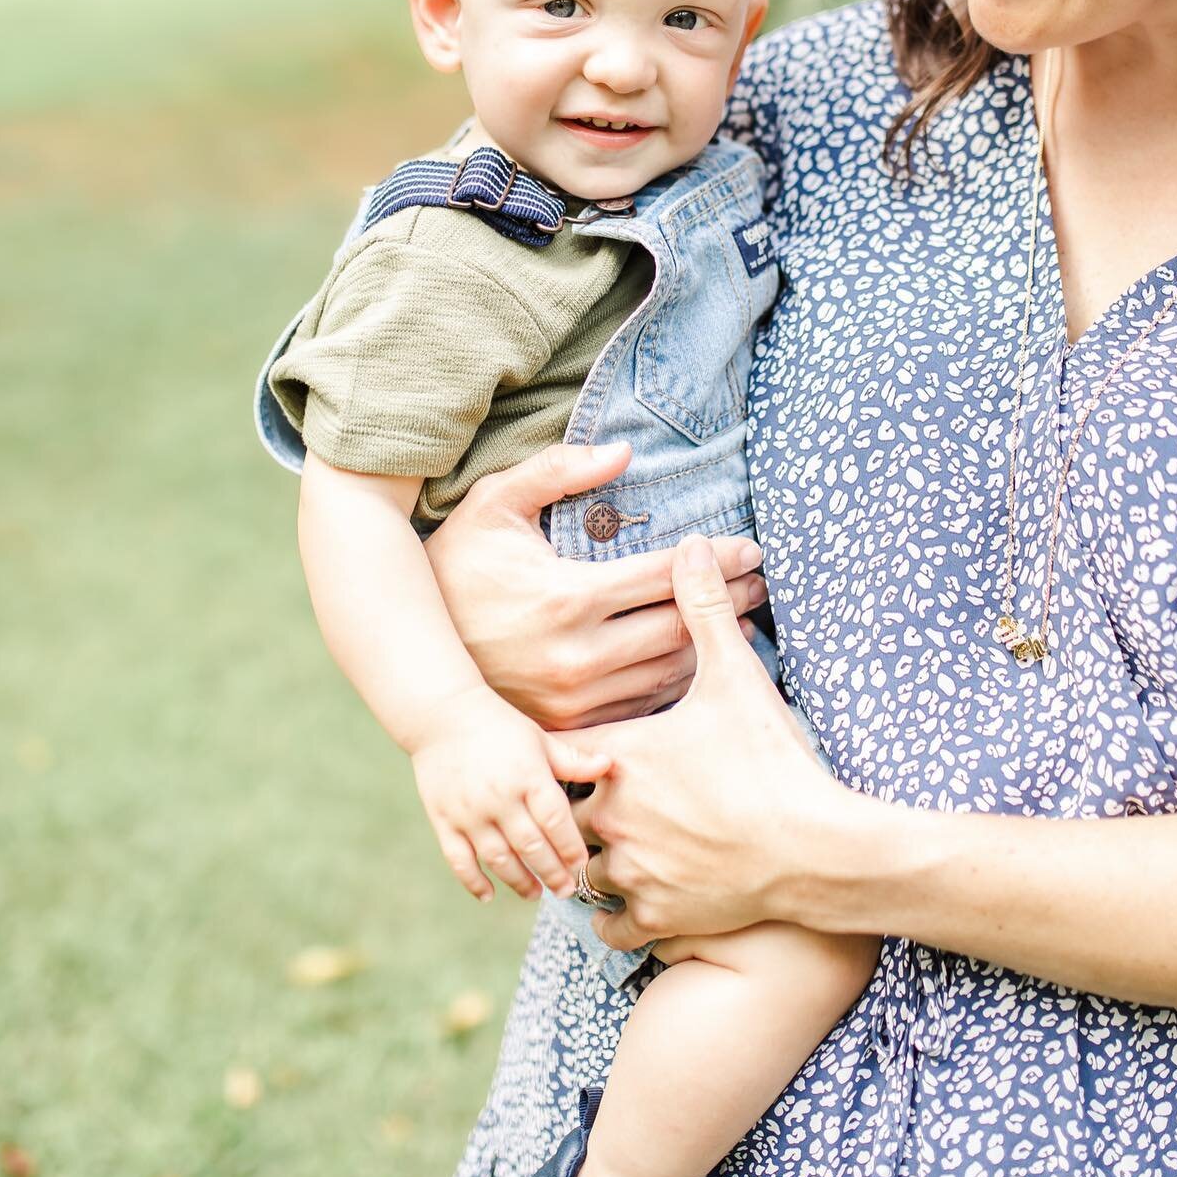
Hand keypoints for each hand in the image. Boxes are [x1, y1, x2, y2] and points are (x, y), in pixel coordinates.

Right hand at [409, 685, 608, 902]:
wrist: (441, 714)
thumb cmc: (498, 725)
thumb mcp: (539, 738)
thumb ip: (572, 760)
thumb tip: (609, 765)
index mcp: (528, 776)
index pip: (555, 821)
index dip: (570, 847)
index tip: (581, 865)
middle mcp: (499, 798)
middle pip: (532, 847)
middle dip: (552, 874)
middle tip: (566, 890)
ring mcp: (469, 812)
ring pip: (499, 859)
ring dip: (519, 882)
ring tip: (534, 893)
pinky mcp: (443, 820)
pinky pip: (459, 860)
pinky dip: (473, 881)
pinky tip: (489, 895)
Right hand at [425, 442, 769, 727]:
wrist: (414, 642)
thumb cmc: (457, 562)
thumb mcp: (496, 503)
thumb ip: (558, 471)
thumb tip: (624, 451)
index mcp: (567, 597)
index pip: (665, 576)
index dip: (717, 560)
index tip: (751, 549)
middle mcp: (576, 655)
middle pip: (680, 627)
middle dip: (730, 601)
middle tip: (762, 582)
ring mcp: (574, 698)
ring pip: (668, 672)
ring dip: (714, 644)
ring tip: (744, 617)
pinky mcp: (569, 725)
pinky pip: (643, 704)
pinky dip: (678, 681)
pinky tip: (700, 658)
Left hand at [568, 536, 838, 948]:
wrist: (815, 849)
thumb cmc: (772, 760)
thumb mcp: (737, 678)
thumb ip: (705, 610)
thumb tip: (694, 544)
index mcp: (618, 756)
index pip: (551, 751)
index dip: (559, 751)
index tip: (570, 749)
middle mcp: (609, 814)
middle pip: (562, 810)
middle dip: (576, 807)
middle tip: (589, 799)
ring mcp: (629, 869)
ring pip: (583, 869)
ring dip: (596, 861)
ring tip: (616, 848)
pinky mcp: (652, 915)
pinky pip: (609, 922)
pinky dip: (618, 913)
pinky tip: (634, 895)